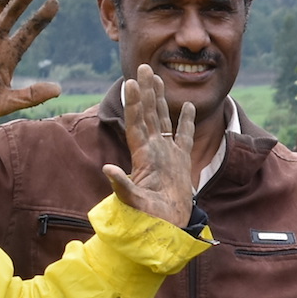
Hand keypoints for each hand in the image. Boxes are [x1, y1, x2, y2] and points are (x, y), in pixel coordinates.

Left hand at [101, 65, 196, 227]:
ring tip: (158, 78)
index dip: (134, 103)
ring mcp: (167, 155)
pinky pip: (185, 137)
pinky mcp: (181, 163)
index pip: (137, 123)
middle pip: (149, 114)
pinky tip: (189, 106)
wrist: (166, 230)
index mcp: (143, 156)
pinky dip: (187, 122)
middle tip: (143, 67)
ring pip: (164, 120)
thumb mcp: (134, 203)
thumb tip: (107, 169)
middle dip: (146, 91)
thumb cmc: (149, 219)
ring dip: (161, 99)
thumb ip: (121, 186)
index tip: (131, 82)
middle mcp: (153, 151)